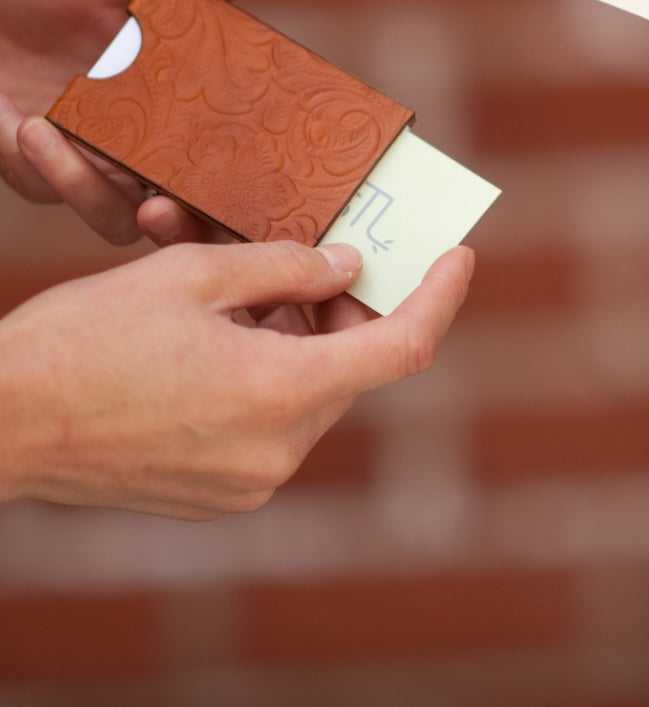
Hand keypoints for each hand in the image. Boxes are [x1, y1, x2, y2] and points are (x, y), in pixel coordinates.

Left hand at [0, 0, 256, 242]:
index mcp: (188, 93)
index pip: (237, 149)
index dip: (252, 178)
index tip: (255, 177)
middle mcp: (152, 137)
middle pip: (190, 209)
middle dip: (184, 224)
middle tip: (161, 208)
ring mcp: (96, 158)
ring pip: (117, 217)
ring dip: (94, 195)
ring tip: (56, 138)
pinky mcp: (37, 165)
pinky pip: (50, 189)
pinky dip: (47, 168)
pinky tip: (29, 126)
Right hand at [0, 240, 473, 518]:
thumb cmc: (84, 342)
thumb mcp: (193, 275)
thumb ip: (288, 268)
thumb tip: (347, 269)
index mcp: (282, 393)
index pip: (403, 347)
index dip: (441, 297)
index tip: (459, 257)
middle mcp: (279, 451)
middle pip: (352, 368)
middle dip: (346, 311)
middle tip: (320, 260)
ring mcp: (249, 483)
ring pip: (313, 393)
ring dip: (301, 341)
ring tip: (247, 294)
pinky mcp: (221, 495)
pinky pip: (276, 424)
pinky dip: (272, 376)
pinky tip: (225, 341)